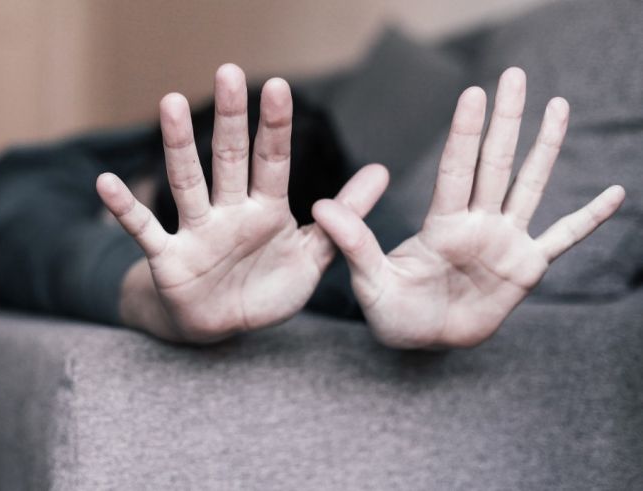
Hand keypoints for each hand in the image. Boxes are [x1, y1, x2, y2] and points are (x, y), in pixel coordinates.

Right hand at [97, 64, 386, 342]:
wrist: (224, 327)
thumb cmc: (267, 288)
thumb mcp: (313, 256)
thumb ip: (344, 216)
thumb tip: (379, 171)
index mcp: (266, 211)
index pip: (272, 162)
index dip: (275, 127)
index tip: (278, 87)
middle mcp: (230, 213)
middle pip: (230, 160)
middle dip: (231, 119)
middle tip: (229, 72)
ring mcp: (197, 232)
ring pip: (187, 183)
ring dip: (179, 146)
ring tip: (170, 103)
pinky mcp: (169, 258)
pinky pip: (144, 231)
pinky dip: (126, 209)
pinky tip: (105, 183)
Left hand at [313, 67, 625, 348]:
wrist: (420, 341)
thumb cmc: (393, 313)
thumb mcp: (370, 280)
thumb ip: (353, 242)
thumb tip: (319, 207)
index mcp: (441, 224)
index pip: (457, 169)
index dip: (467, 133)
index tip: (473, 94)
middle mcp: (477, 223)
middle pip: (496, 164)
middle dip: (507, 122)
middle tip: (516, 77)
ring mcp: (504, 242)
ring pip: (530, 186)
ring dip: (546, 148)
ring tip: (558, 107)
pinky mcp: (525, 268)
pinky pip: (563, 239)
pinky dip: (587, 220)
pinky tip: (614, 196)